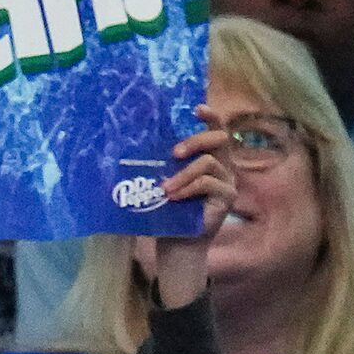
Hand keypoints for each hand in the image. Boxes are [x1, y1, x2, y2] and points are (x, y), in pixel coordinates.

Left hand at [144, 106, 236, 309]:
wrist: (176, 246)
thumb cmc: (167, 214)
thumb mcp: (161, 185)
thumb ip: (159, 166)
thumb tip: (126, 146)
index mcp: (209, 159)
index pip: (216, 131)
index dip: (210, 117)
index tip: (196, 108)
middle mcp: (223, 167)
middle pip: (219, 139)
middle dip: (195, 141)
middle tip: (174, 153)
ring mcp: (228, 182)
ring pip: (209, 163)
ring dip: (183, 174)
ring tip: (165, 190)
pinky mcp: (227, 198)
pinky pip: (209, 183)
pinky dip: (189, 188)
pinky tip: (174, 197)